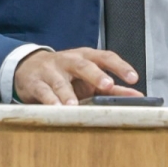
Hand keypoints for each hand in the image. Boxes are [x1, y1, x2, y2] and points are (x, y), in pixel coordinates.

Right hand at [13, 47, 144, 104]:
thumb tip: (138, 96)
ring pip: (60, 81)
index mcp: (86, 57)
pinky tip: (55, 109)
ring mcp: (51, 70)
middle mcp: (69, 61)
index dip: (120, 66)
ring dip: (67, 93)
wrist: (29, 67)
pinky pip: (43, 92)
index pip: (106, 57)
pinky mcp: (36, 83)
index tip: (134, 78)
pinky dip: (49, 101)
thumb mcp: (88, 77)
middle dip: (96, 74)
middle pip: (84, 65)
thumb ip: (113, 88)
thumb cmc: (66, 74)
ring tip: (74, 105)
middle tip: (107, 85)